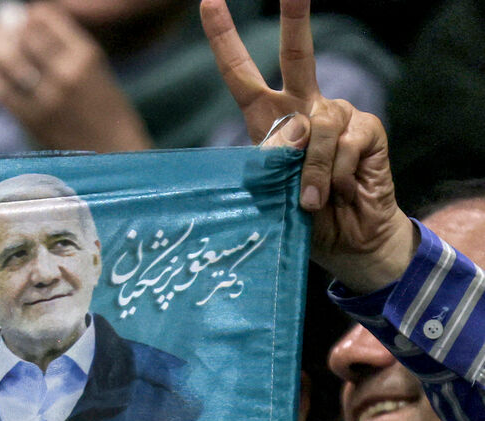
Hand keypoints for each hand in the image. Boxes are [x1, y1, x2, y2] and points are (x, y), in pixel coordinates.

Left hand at [0, 2, 150, 151]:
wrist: (114, 153)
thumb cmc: (107, 112)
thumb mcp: (96, 71)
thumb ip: (66, 49)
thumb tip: (28, 26)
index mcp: (86, 55)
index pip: (47, 19)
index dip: (30, 16)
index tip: (25, 17)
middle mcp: (67, 72)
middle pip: (24, 36)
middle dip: (8, 29)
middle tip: (0, 28)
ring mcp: (48, 97)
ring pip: (9, 60)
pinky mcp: (33, 120)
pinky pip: (1, 90)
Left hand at [200, 0, 417, 292]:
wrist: (347, 241)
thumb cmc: (302, 216)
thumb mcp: (272, 192)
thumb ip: (274, 161)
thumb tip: (295, 131)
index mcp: (271, 118)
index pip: (242, 75)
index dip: (225, 39)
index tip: (210, 2)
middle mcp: (305, 107)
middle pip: (298, 55)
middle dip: (295, 19)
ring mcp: (338, 116)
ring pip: (317, 124)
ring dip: (309, 169)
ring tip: (309, 200)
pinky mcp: (367, 130)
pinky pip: (342, 143)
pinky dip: (333, 173)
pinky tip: (336, 191)